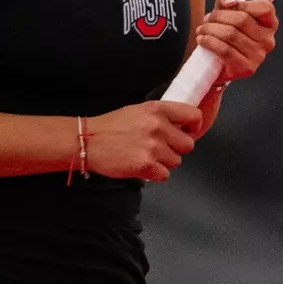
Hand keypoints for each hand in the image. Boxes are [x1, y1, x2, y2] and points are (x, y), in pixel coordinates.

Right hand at [85, 101, 201, 181]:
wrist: (88, 141)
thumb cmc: (111, 126)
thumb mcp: (138, 111)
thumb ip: (160, 117)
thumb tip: (180, 127)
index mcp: (158, 109)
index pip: (193, 116)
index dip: (194, 127)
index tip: (188, 132)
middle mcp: (158, 126)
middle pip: (188, 145)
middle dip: (176, 149)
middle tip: (161, 149)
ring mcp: (153, 147)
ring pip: (176, 162)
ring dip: (164, 162)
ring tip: (146, 157)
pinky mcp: (146, 166)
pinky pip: (164, 175)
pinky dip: (155, 174)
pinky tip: (141, 166)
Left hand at [196, 0, 277, 84]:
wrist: (214, 64)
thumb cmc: (223, 33)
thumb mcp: (225, 10)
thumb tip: (229, 0)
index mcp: (269, 24)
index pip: (265, 8)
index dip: (243, 4)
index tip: (228, 5)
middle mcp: (268, 41)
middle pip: (242, 19)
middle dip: (219, 16)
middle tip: (208, 19)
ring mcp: (259, 56)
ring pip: (230, 34)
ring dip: (210, 29)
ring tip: (203, 30)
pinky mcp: (246, 68)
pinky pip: (225, 50)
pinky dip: (209, 42)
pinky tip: (203, 40)